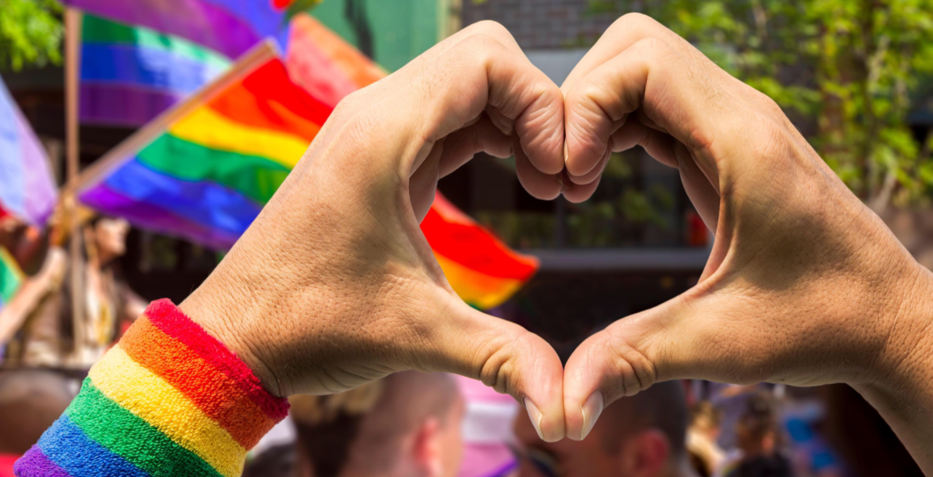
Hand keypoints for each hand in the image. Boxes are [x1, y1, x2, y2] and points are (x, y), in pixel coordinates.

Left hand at [180, 22, 567, 440]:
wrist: (238, 335)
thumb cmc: (310, 326)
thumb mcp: (418, 336)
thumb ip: (502, 358)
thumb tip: (567, 407)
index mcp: (381, 135)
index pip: (488, 60)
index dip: (542, 105)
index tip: (555, 177)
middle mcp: (373, 114)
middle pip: (483, 56)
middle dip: (536, 106)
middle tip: (555, 177)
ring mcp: (371, 129)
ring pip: (467, 79)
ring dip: (516, 118)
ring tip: (542, 183)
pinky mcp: (375, 153)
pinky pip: (448, 112)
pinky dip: (491, 131)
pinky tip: (513, 178)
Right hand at [558, 14, 932, 466]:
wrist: (889, 321)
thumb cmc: (822, 325)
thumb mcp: (719, 343)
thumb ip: (633, 359)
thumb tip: (560, 408)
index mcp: (742, 143)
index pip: (641, 62)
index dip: (585, 106)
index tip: (571, 180)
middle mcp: (741, 116)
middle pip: (634, 47)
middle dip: (581, 99)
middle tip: (565, 174)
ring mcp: (736, 125)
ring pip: (643, 67)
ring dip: (595, 112)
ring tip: (576, 180)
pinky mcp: (728, 145)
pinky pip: (657, 103)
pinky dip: (615, 126)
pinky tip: (601, 179)